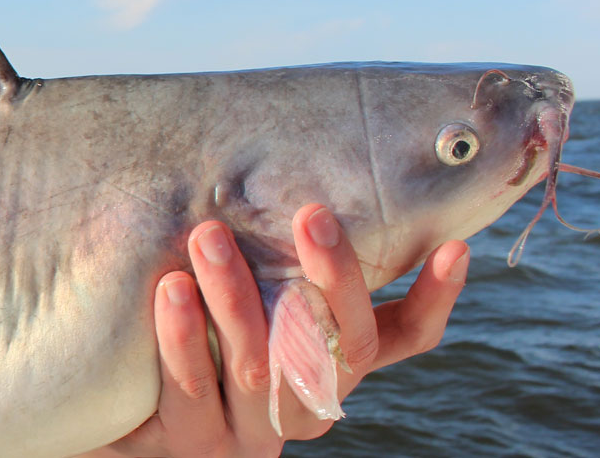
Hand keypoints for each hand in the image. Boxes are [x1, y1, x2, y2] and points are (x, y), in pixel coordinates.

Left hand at [84, 204, 468, 456]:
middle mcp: (306, 404)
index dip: (433, 300)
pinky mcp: (194, 445)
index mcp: (333, 368)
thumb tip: (296, 170)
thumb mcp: (256, 302)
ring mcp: (252, 432)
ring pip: (261, 366)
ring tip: (209, 236)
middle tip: (313, 214)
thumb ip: (278, 264)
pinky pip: (193, 391)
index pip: (402, 340)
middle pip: (342, 349)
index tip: (456, 246)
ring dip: (237, 297)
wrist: (144, 417)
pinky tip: (172, 289)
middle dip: (333, 280)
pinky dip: (183, 338)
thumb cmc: (209, 336)